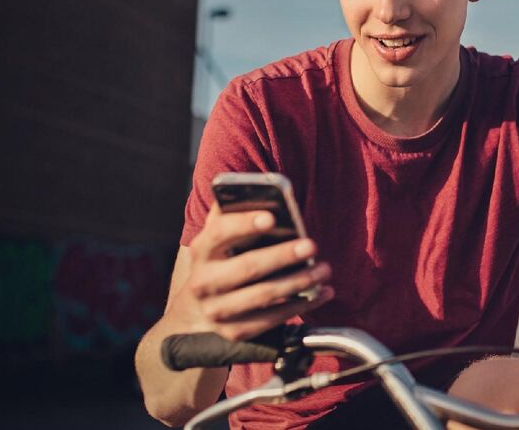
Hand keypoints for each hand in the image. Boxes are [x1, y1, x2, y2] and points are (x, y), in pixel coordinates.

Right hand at [166, 204, 333, 340]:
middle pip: (247, 267)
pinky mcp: (235, 332)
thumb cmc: (219, 263)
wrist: (195, 313)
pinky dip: (302, 305)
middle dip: (282, 256)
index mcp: (202, 251)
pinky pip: (273, 319)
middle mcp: (205, 282)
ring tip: (324, 269)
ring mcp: (219, 310)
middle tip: (311, 245)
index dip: (245, 223)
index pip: (220, 233)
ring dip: (299, 281)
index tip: (272, 217)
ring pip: (264, 295)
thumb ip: (231, 212)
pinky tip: (322, 293)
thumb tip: (257, 185)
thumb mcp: (217, 238)